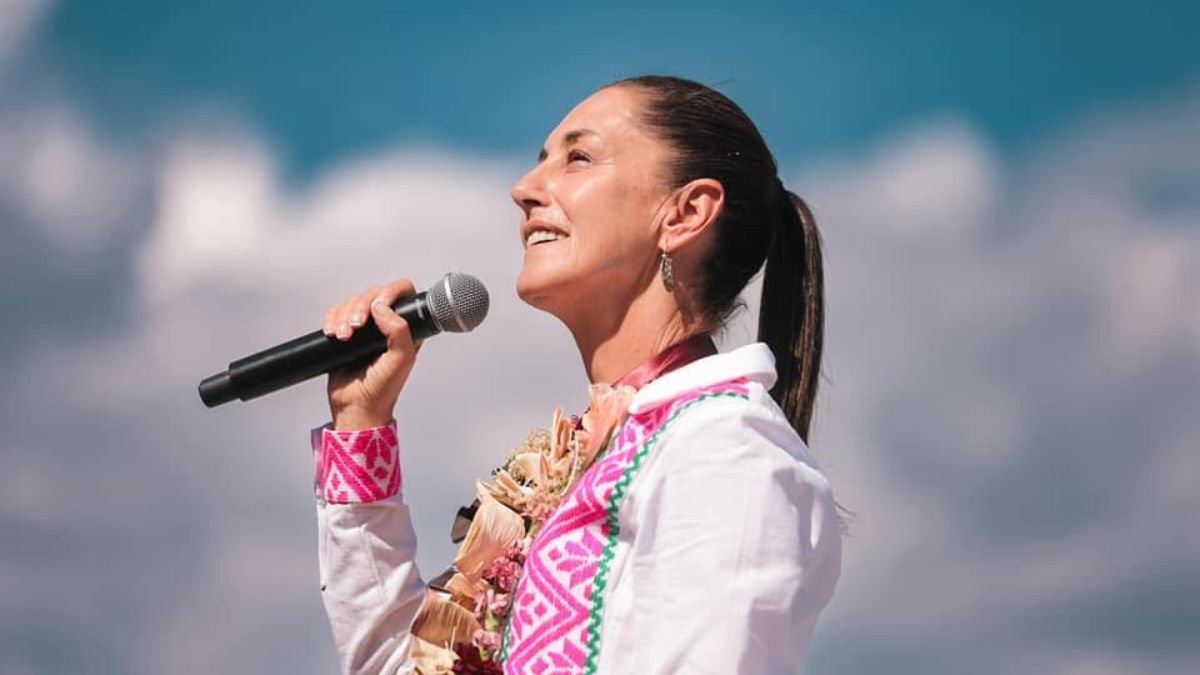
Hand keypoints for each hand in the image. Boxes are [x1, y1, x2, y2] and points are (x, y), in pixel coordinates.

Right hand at [322, 279, 423, 429]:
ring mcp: (365, 329)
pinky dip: (331, 319)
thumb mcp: (402, 360)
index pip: (403, 294)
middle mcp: (387, 325)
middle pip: (373, 294)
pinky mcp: (345, 332)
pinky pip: (336, 313)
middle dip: (360, 307)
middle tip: (355, 328)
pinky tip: (333, 334)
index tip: (378, 304)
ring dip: (343, 316)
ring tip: (343, 338)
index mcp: (406, 328)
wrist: (356, 406)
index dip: (390, 292)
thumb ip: (400, 331)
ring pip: (352, 302)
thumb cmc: (383, 389)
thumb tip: (381, 307)